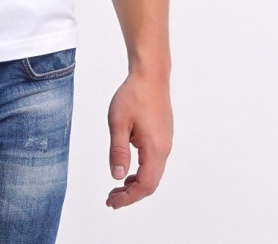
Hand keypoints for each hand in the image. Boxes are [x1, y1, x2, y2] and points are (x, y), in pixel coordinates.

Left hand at [105, 71, 171, 208]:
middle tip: (112, 199)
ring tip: (117, 187)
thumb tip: (117, 176)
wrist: (150, 75)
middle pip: (151, 183)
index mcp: (155, 148)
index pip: (145, 184)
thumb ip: (118, 150)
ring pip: (153, 173)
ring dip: (136, 183)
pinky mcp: (162, 136)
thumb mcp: (118, 122)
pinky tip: (128, 168)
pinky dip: (141, 171)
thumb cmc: (133, 95)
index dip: (129, 197)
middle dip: (131, 194)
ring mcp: (165, 142)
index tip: (112, 202)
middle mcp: (164, 149)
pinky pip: (154, 161)